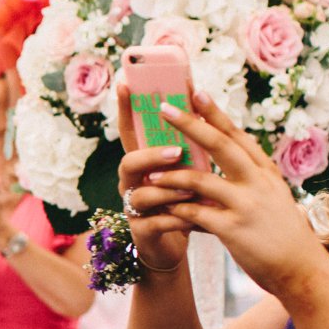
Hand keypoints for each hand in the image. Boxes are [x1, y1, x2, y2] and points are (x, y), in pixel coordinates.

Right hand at [113, 82, 197, 272]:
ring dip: (167, 190)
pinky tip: (191, 218)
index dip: (126, 108)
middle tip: (177, 152)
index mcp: (144, 162)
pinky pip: (154, 222)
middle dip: (151, 155)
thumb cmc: (183, 202)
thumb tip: (203, 107)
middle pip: (129, 161)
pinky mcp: (142, 231)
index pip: (130, 130)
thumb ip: (188, 147)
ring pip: (140, 193)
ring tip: (191, 193)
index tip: (127, 84)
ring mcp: (134, 207)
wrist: (174, 245)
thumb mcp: (186, 170)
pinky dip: (174, 218)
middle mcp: (133, 182)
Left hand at [146, 91, 328, 300]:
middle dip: (189, 124)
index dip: (215, 113)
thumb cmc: (282, 235)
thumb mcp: (270, 199)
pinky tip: (160, 207)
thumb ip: (246, 182)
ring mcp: (245, 205)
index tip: (196, 92)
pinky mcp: (233, 230)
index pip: (237, 135)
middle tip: (164, 107)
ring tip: (149, 172)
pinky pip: (195, 213)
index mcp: (265, 172)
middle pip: (220, 144)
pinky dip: (175, 208)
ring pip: (201, 179)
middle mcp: (258, 182)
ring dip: (172, 174)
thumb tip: (216, 169)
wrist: (302, 271)